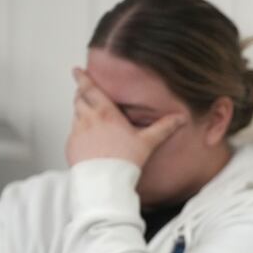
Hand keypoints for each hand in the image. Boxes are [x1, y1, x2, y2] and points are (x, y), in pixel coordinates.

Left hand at [66, 67, 185, 166]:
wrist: (106, 182)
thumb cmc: (125, 162)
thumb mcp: (148, 142)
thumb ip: (164, 128)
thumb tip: (180, 118)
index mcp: (106, 114)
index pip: (90, 89)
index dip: (83, 77)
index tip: (78, 71)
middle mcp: (88, 120)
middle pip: (79, 99)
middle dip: (81, 94)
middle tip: (84, 93)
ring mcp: (77, 133)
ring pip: (75, 115)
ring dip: (80, 112)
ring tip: (89, 116)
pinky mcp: (71, 146)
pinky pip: (73, 133)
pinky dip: (78, 132)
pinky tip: (88, 139)